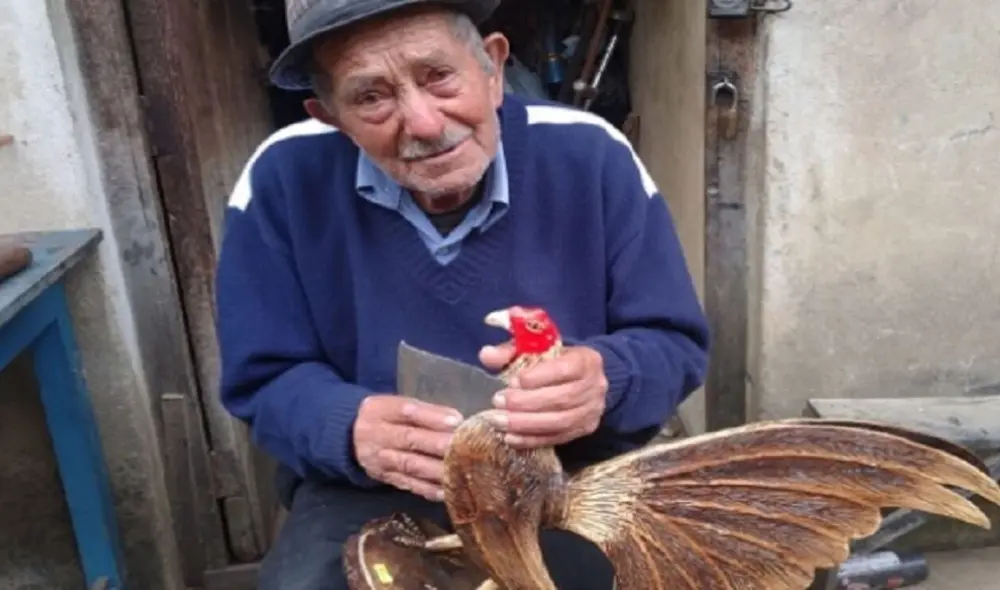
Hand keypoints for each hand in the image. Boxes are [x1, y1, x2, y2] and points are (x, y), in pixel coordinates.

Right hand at [352, 395, 462, 500]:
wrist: (349, 437)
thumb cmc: (385, 417)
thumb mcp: (397, 405)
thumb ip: (426, 411)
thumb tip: (457, 421)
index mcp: (381, 410)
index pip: (407, 411)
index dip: (432, 416)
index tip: (456, 421)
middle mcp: (379, 435)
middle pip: (408, 438)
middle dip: (436, 444)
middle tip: (460, 446)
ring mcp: (381, 459)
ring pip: (410, 465)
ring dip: (435, 469)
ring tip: (459, 470)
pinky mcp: (386, 478)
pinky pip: (409, 484)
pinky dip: (428, 489)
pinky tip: (446, 491)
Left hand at [478, 343, 608, 447]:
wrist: (581, 378)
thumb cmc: (553, 360)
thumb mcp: (534, 349)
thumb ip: (510, 351)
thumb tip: (486, 355)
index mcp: (586, 360)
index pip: (565, 370)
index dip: (539, 377)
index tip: (513, 381)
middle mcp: (594, 386)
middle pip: (561, 399)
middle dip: (526, 403)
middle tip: (498, 402)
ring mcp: (591, 411)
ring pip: (559, 422)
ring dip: (526, 424)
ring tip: (499, 421)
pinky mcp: (584, 430)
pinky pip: (557, 438)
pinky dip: (531, 440)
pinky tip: (510, 438)